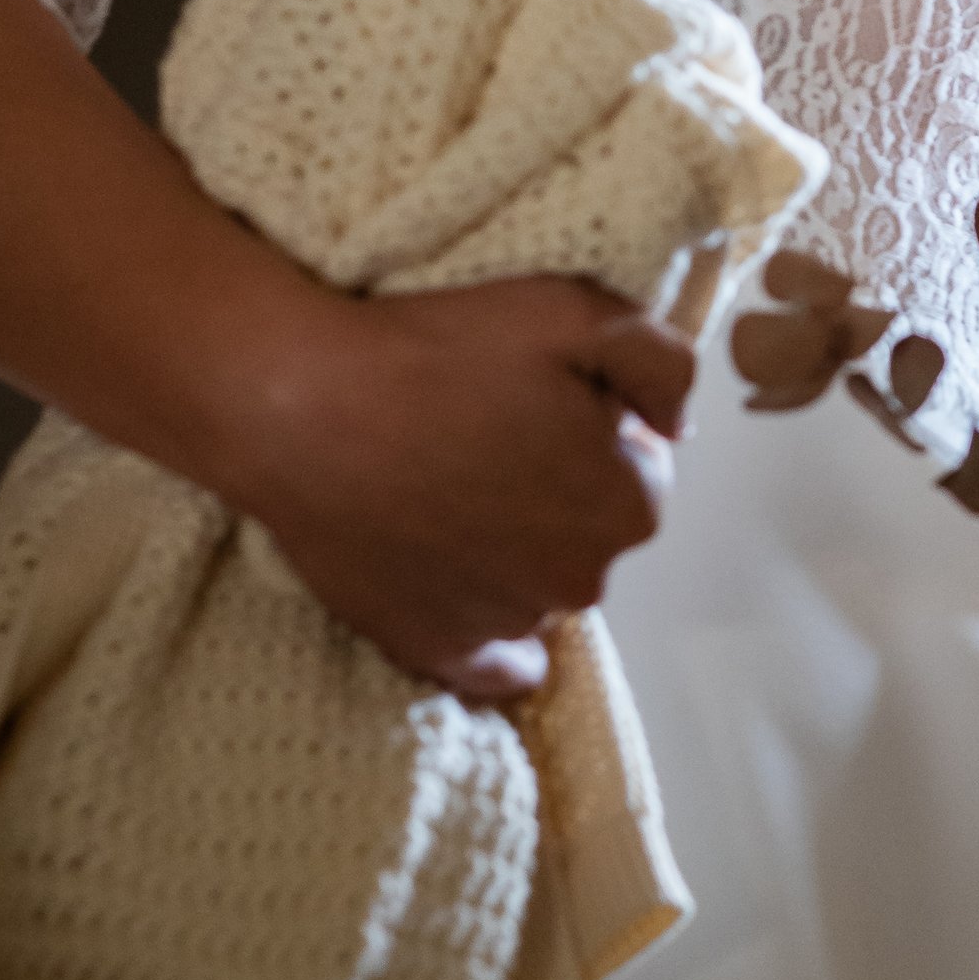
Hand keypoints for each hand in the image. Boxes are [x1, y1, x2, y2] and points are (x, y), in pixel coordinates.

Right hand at [226, 274, 694, 704]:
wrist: (300, 406)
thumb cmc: (438, 350)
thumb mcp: (577, 312)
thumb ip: (663, 365)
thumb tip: (679, 425)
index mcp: (627, 503)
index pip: (645, 469)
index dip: (597, 428)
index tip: (539, 400)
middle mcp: (582, 579)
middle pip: (593, 528)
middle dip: (563, 488)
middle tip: (488, 435)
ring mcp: (508, 623)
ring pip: (542, 584)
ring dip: (518, 548)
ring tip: (449, 489)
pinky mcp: (436, 648)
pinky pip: (498, 668)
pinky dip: (495, 640)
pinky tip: (469, 594)